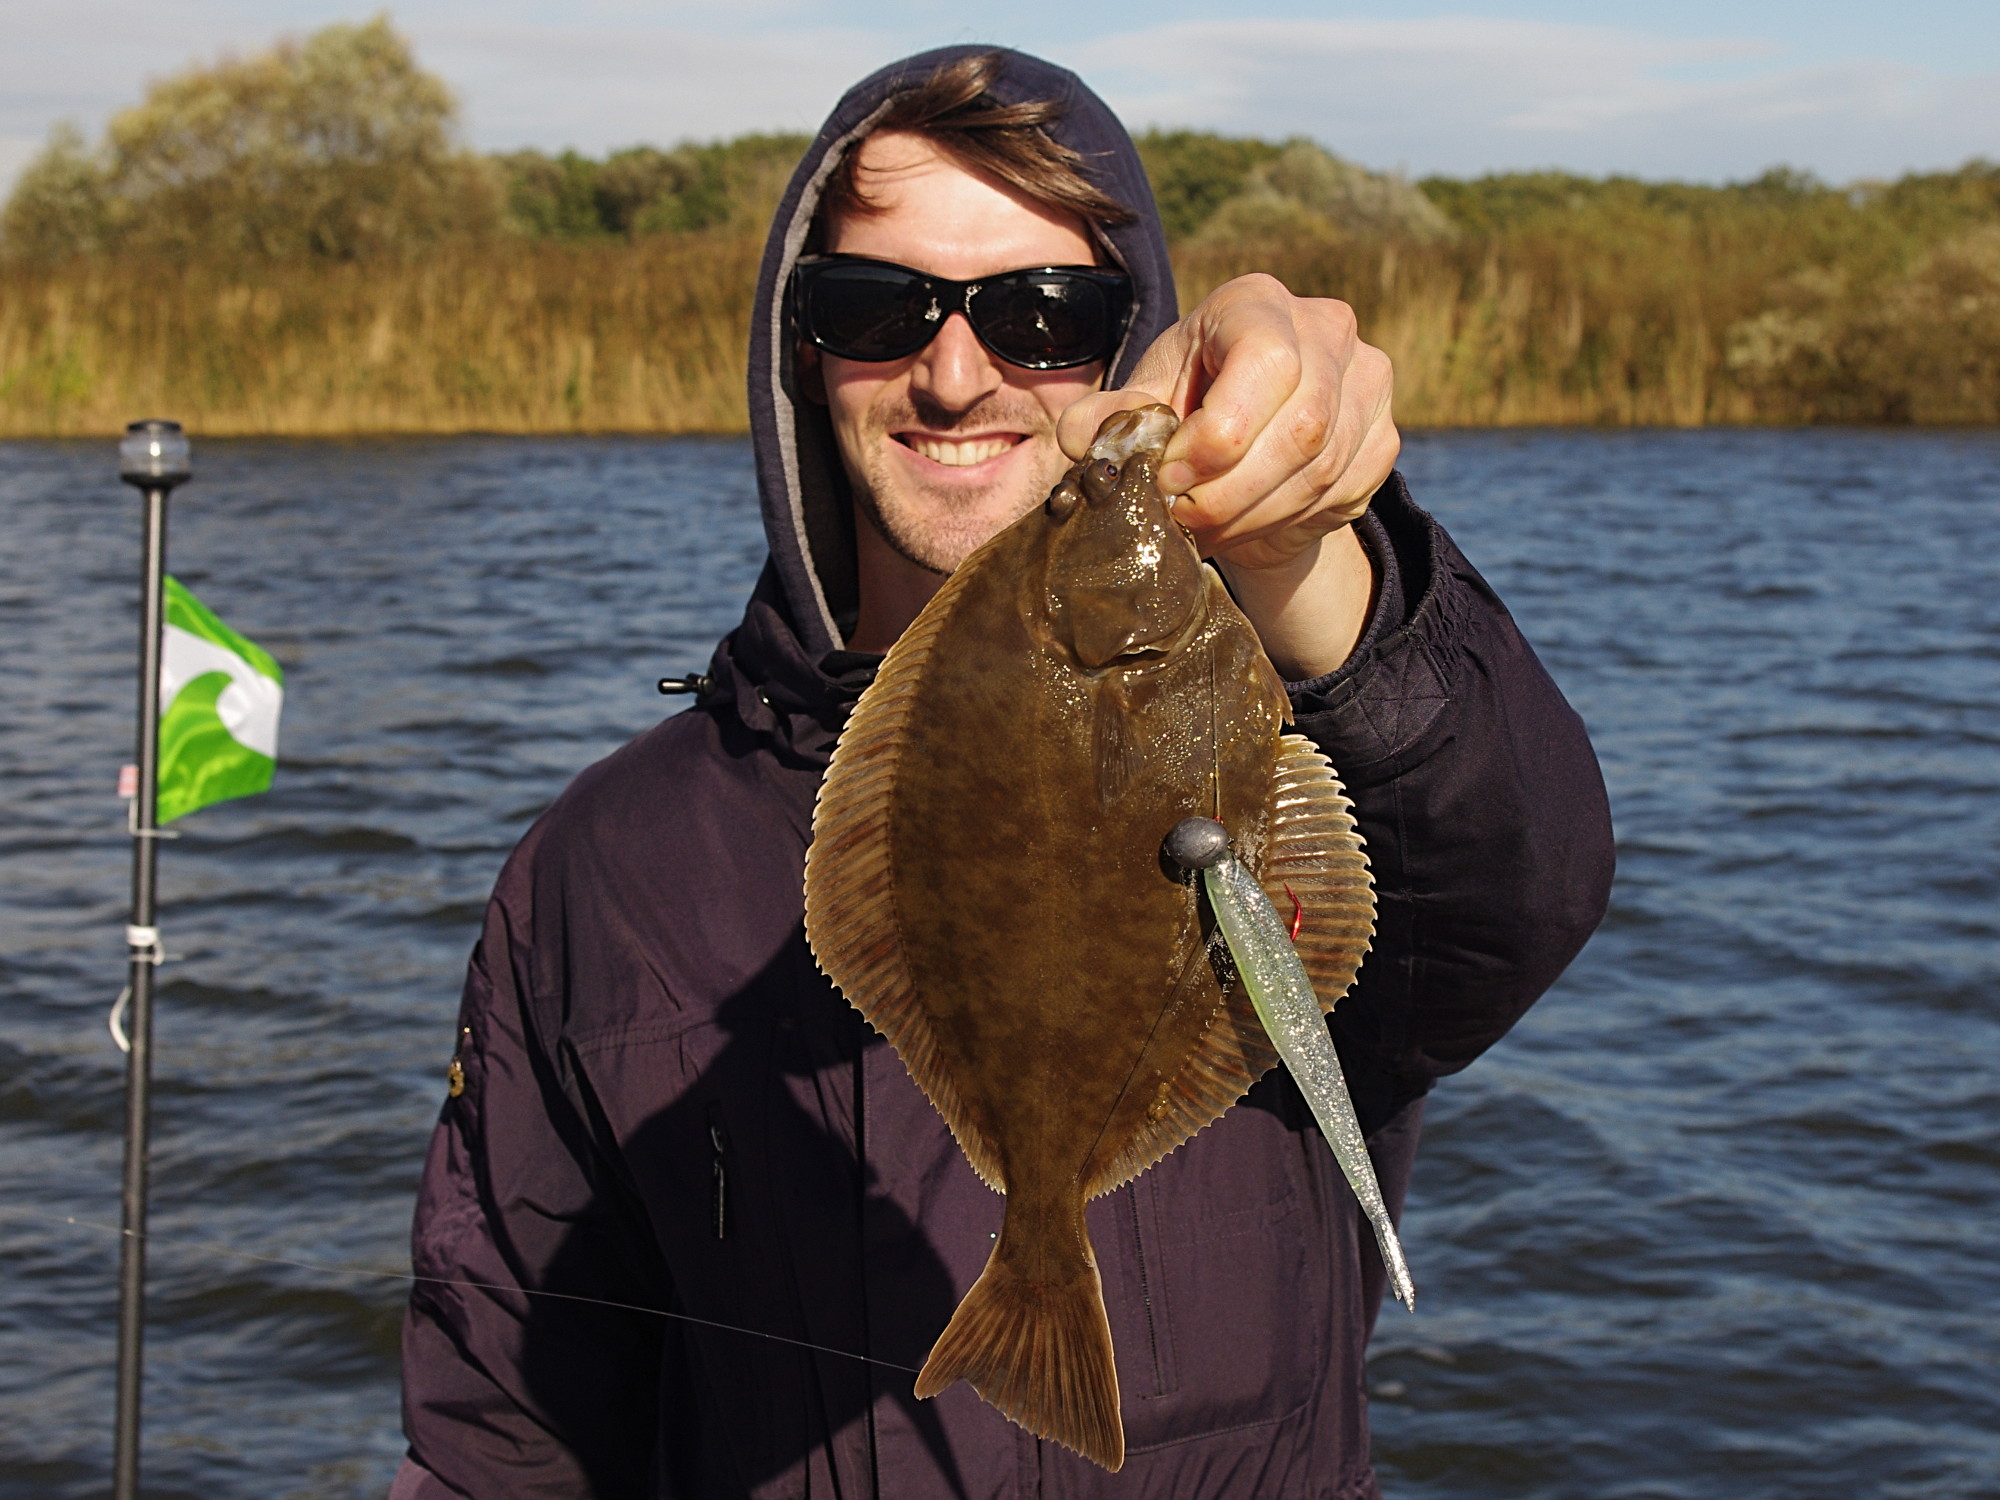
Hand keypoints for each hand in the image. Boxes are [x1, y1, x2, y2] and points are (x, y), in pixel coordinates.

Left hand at [1057, 273, 1398, 570]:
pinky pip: (1340, 494)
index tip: (1171, 477)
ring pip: (1320, 470)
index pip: (1264, 362)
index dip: (1218, 434)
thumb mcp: (1145, 400)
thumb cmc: (1187, 403)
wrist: (1248, 440)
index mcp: (1258, 303)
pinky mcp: (1384, 436)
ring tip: (1203, 528)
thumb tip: (1081, 438)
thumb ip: (1110, 417)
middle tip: (1181, 518)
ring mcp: (1368, 381)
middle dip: (1229, 491)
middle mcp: (1327, 328)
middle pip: (1300, 428)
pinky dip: (1284, 522)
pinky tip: (1243, 525)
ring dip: (1251, 515)